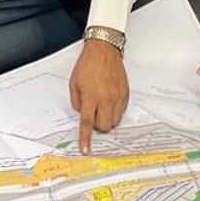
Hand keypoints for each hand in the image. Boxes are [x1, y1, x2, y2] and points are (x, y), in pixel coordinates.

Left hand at [69, 38, 128, 154]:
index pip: (87, 123)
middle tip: (93, 115)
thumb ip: (77, 102)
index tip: (85, 150)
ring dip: (107, 119)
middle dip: (98, 126)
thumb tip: (83, 113)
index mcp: (91, 97)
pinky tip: (109, 100)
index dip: (86, 138)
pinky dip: (115, 111)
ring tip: (101, 106)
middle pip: (105, 126)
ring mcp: (117, 97)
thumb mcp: (74, 83)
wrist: (103, 51)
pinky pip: (121, 111)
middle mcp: (106, 99)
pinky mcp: (125, 94)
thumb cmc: (88, 64)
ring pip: (115, 121)